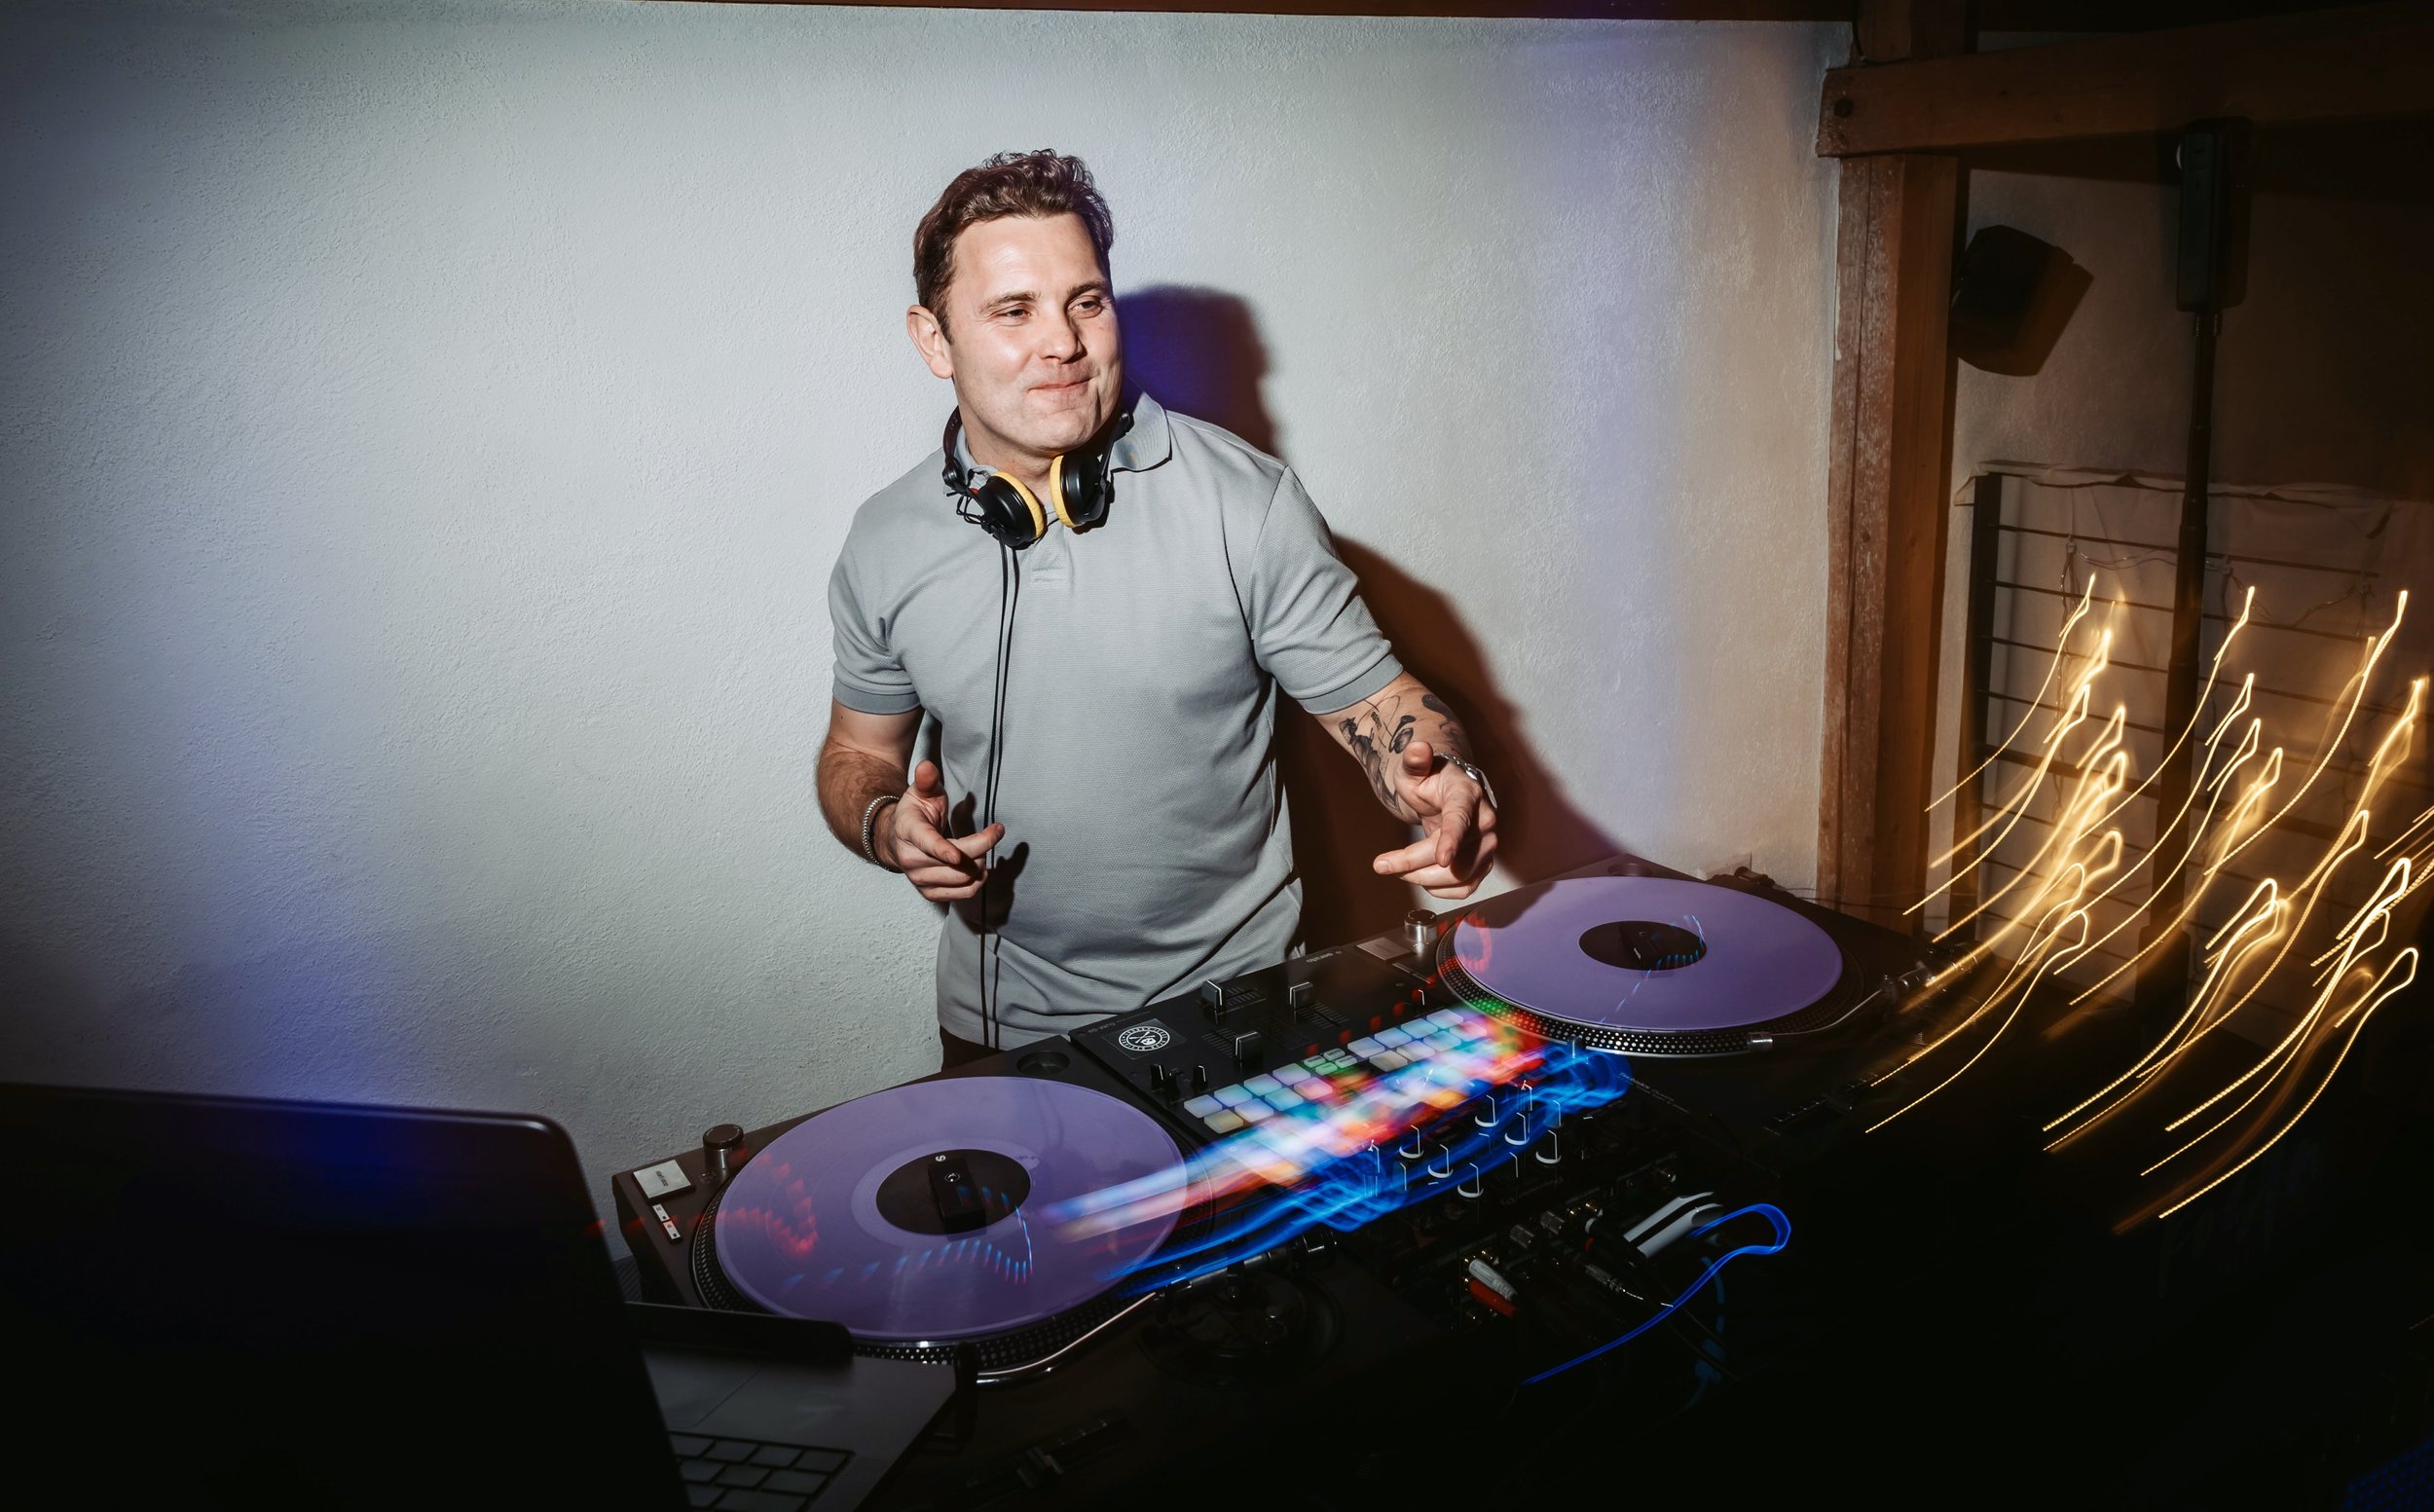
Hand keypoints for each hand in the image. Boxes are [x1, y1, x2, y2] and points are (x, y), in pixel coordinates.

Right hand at [888, 760, 1001, 900]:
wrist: (897, 840)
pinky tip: (979, 867)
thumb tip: (927, 767)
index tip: (960, 855)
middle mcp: (911, 860)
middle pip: (955, 862)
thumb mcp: (920, 792)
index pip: (927, 844)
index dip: (943, 851)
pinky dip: (977, 882)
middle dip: (982, 846)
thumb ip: (926, 780)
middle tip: (997, 831)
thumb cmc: (915, 814)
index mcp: (908, 831)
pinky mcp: (930, 893)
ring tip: (984, 848)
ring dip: (981, 863)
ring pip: (962, 879)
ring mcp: (919, 879)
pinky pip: (962, 894)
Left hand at [1371, 739, 1497, 898]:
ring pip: (1461, 876)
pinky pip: (1466, 888)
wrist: (1445, 791)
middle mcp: (1484, 820)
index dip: (1452, 840)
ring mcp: (1488, 845)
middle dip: (1415, 864)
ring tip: (1397, 869)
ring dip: (1424, 880)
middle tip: (1381, 864)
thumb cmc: (1428, 779)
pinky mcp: (1484, 863)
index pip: (1461, 819)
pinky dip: (1440, 890)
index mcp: (1467, 794)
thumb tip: (1417, 747)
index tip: (1442, 859)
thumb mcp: (1413, 768)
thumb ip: (1414, 759)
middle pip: (1456, 855)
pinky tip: (1419, 877)